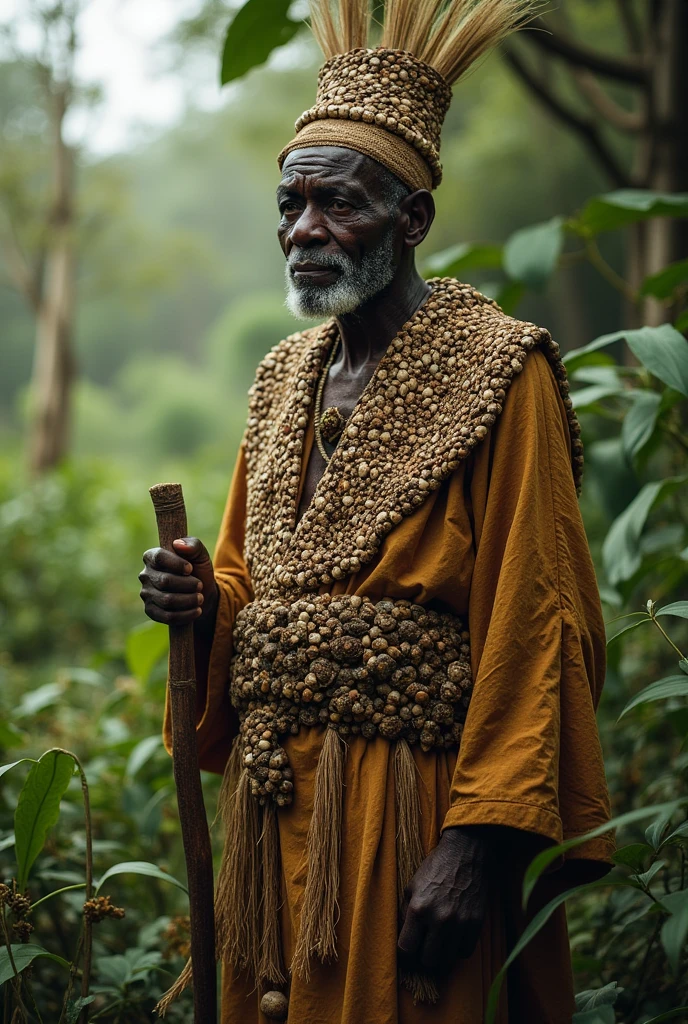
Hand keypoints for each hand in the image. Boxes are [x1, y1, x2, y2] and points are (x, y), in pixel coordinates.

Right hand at [139, 537, 218, 627]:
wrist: (202, 594)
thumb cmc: (198, 570)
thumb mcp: (201, 555)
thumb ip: (193, 545)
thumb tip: (178, 544)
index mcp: (153, 556)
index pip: (159, 557)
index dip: (176, 564)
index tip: (190, 569)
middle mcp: (145, 574)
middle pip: (165, 581)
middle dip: (188, 585)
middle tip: (200, 586)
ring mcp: (146, 594)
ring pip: (167, 600)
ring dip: (189, 600)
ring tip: (200, 598)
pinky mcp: (151, 611)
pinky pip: (167, 616)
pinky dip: (186, 614)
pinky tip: (197, 610)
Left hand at [397, 826, 488, 976]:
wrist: (465, 853)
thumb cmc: (435, 868)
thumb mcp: (412, 885)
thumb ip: (406, 912)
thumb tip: (403, 936)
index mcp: (418, 908)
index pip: (406, 948)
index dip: (405, 952)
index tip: (408, 949)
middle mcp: (439, 919)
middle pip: (428, 960)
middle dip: (423, 956)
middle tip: (425, 947)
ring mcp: (460, 923)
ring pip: (447, 960)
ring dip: (442, 955)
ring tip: (439, 943)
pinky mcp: (476, 923)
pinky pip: (465, 952)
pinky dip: (458, 949)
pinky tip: (454, 938)